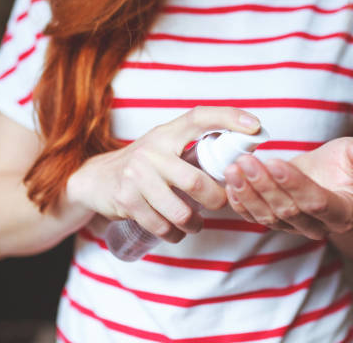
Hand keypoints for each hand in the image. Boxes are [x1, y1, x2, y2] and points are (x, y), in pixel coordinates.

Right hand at [63, 106, 260, 242]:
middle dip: (216, 200)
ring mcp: (136, 175)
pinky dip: (174, 234)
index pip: (200, 117)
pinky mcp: (126, 199)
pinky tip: (174, 231)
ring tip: (194, 224)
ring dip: (193, 224)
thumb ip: (193, 150)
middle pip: (196, 181)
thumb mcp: (164, 148)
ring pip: (180, 211)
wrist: (96, 180)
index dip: (229, 118)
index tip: (256, 126)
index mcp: (167, 133)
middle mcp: (151, 150)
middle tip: (220, 204)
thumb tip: (239, 161)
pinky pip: (162, 226)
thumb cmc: (143, 165)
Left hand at [223, 137, 352, 238]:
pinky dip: (239, 202)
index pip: (316, 202)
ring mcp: (293, 228)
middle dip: (264, 185)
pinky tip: (230, 183)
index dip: (295, 184)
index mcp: (342, 214)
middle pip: (287, 210)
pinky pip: (253, 217)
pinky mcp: (274, 222)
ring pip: (267, 215)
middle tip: (246, 161)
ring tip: (233, 169)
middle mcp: (317, 228)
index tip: (275, 162)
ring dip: (247, 192)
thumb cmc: (347, 166)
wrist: (332, 179)